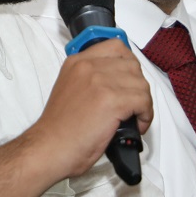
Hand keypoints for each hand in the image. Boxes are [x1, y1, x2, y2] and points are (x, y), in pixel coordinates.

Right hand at [26, 39, 151, 181]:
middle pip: (132, 65)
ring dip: (144, 103)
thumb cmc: (59, 130)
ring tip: (135, 118)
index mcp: (77, 63)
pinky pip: (143, 101)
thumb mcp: (69, 90)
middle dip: (138, 86)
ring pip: (141, 84)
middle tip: (134, 104)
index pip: (115, 47)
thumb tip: (118, 84)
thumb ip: (90, 80)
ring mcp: (100, 82)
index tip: (130, 80)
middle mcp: (88, 67)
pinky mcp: (112, 100)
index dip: (129, 64)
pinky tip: (137, 125)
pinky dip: (146, 115)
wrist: (49, 149)